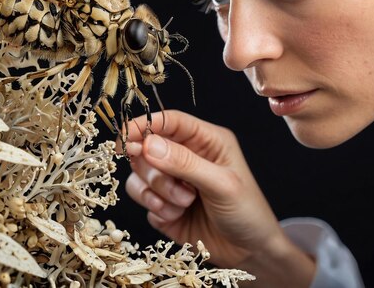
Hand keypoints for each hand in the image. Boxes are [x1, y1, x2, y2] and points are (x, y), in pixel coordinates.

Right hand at [122, 110, 315, 286]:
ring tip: (185, 204)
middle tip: (178, 186)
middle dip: (155, 171)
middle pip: (147, 148)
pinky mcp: (164, 205)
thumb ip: (185, 163)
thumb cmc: (247, 212)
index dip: (145, 125)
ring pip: (140, 176)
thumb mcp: (221, 184)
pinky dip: (157, 210)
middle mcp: (188, 156)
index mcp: (207, 140)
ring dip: (158, 193)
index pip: (170, 121)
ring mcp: (173, 181)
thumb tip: (148, 144)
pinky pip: (143, 200)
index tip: (125, 138)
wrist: (248, 252)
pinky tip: (178, 217)